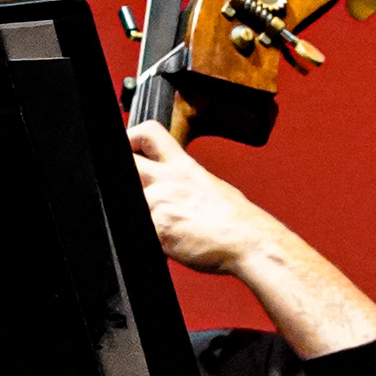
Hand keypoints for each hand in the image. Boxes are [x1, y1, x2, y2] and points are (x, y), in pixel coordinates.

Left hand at [131, 120, 281, 273]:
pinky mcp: (158, 229)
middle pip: (126, 163)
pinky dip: (149, 238)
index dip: (132, 137)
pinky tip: (166, 242)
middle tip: (136, 190)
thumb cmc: (237, 220)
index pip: (149, 133)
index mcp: (183, 167)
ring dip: (140, 213)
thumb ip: (182, 181)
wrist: (251, 242)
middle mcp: (169, 181)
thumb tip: (169, 186)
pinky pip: (138, 230)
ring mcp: (160, 204)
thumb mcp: (209, 185)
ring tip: (163, 224)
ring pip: (128, 201)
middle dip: (124, 175)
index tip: (130, 148)